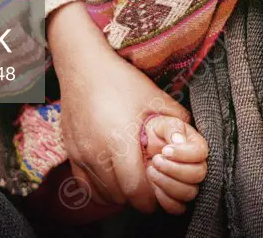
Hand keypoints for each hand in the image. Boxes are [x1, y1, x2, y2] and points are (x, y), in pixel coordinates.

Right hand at [47, 1, 189, 212]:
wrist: (83, 65)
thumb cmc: (119, 79)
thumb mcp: (152, 95)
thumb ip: (175, 117)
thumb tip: (191, 136)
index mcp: (119, 140)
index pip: (136, 191)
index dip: (151, 198)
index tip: (159, 190)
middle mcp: (97, 152)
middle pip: (121, 197)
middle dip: (138, 196)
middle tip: (148, 182)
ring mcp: (81, 154)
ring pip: (103, 195)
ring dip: (120, 194)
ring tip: (131, 178)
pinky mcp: (70, 153)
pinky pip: (86, 187)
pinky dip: (101, 190)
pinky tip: (112, 177)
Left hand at [143, 115, 208, 214]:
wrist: (142, 147)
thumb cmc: (155, 133)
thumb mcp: (161, 123)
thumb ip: (172, 128)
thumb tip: (180, 140)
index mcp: (195, 145)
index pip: (201, 152)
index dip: (184, 154)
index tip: (165, 150)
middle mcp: (197, 166)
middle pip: (198, 174)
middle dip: (174, 169)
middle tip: (155, 160)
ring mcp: (189, 184)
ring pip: (190, 192)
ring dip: (168, 183)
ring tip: (151, 170)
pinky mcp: (178, 199)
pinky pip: (178, 208)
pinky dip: (165, 199)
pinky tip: (154, 186)